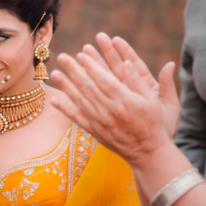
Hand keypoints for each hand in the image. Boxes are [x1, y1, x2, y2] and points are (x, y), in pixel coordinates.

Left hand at [50, 33, 176, 167]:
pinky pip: (77, 118)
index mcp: (124, 99)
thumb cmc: (151, 122)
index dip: (90, 65)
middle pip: (87, 86)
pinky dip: (65, 109)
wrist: (147, 152)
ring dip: (66, 86)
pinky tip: (54, 99)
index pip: (103, 78)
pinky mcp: (94, 131)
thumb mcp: (152, 99)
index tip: (80, 54)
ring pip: (79, 100)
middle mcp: (110, 110)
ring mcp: (100, 121)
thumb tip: (126, 61)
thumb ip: (138, 80)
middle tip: (62, 56)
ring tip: (54, 73)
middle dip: (73, 70)